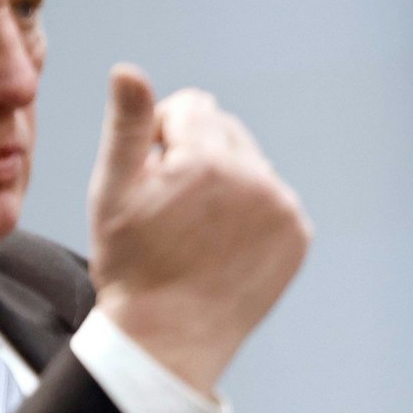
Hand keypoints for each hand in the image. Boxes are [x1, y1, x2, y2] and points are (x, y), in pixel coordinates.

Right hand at [87, 65, 310, 395]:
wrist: (167, 341)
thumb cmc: (132, 266)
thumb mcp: (114, 192)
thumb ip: (129, 125)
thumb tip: (128, 70)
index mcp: (207, 160)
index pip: (191, 106)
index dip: (163, 136)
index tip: (152, 178)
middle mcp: (255, 178)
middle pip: (226, 129)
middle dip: (198, 154)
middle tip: (172, 208)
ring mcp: (283, 209)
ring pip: (251, 163)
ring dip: (226, 181)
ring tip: (197, 229)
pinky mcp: (298, 235)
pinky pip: (273, 198)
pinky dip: (251, 211)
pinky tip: (223, 244)